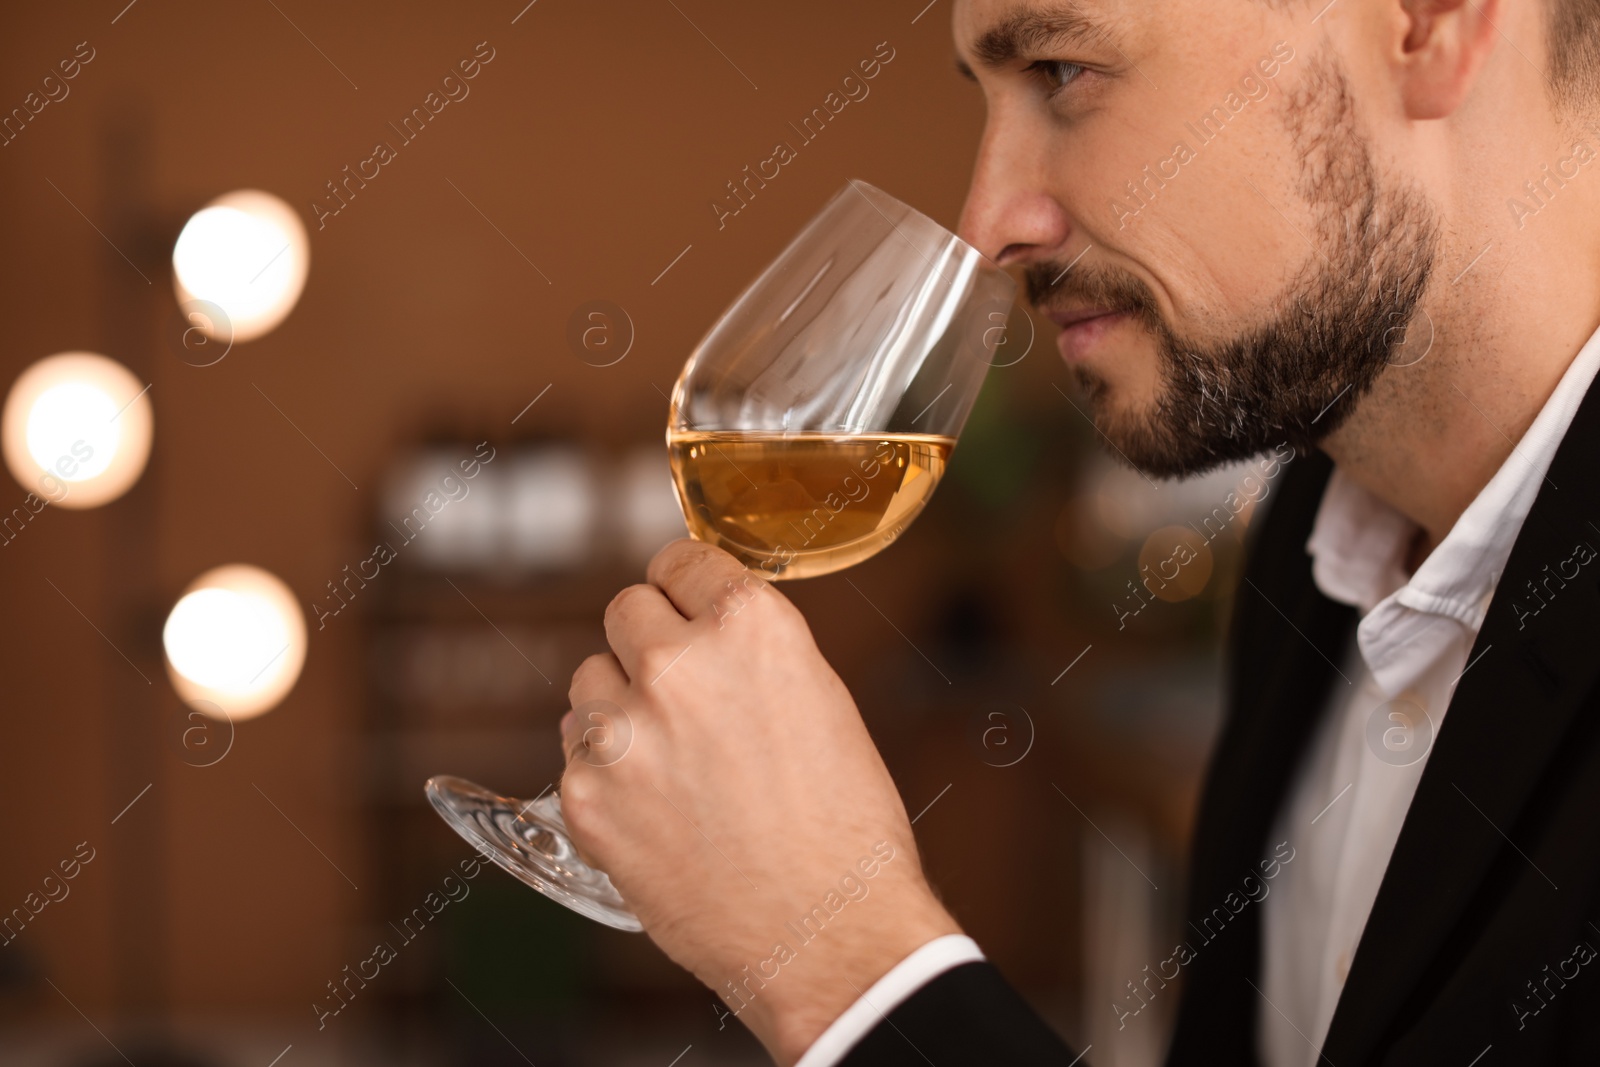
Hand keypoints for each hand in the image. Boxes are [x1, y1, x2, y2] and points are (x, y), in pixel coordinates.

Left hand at [559, 539, 960, 1063]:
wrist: (826, 934)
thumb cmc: (844, 829)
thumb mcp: (822, 702)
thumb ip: (753, 653)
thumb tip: (704, 634)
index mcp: (751, 628)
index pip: (680, 560)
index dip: (684, 587)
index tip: (681, 603)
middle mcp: (679, 665)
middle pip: (625, 610)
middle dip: (648, 643)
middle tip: (677, 692)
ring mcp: (624, 730)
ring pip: (588, 679)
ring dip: (619, 706)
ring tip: (670, 761)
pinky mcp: (585, 795)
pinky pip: (573, 752)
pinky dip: (604, 774)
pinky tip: (653, 810)